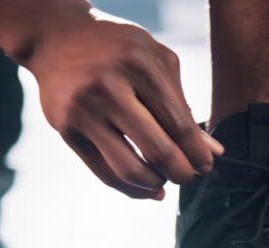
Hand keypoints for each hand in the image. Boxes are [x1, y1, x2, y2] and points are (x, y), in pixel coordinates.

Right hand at [25, 8, 222, 198]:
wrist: (56, 37)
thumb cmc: (118, 50)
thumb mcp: (155, 61)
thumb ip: (182, 104)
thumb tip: (212, 152)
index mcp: (139, 65)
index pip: (179, 123)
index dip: (197, 153)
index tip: (206, 166)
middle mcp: (109, 87)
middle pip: (158, 149)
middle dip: (182, 173)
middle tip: (189, 176)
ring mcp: (84, 110)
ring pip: (129, 168)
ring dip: (155, 184)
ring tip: (165, 180)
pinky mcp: (66, 129)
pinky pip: (104, 172)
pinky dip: (131, 188)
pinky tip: (148, 188)